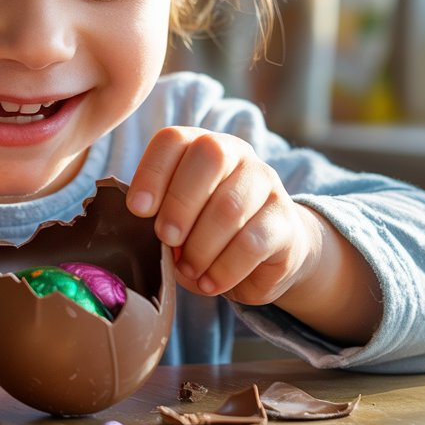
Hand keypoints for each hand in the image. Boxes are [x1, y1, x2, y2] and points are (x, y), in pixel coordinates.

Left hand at [126, 127, 322, 306]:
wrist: (266, 253)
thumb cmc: (206, 233)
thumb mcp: (176, 222)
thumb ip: (159, 220)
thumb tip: (147, 239)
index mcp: (199, 146)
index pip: (174, 140)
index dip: (152, 172)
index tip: (138, 210)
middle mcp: (236, 154)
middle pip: (209, 158)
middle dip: (180, 204)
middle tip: (167, 240)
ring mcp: (266, 182)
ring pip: (229, 206)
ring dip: (201, 247)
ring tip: (188, 270)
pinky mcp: (286, 219)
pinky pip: (252, 242)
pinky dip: (224, 269)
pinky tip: (211, 283)